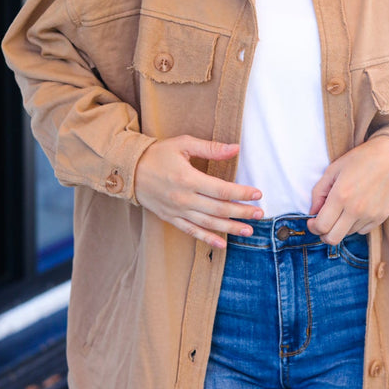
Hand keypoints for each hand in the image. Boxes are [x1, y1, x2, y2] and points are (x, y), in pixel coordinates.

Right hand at [134, 136, 262, 248]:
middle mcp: (184, 198)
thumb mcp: (183, 144)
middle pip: (219, 209)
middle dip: (242, 212)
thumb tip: (235, 148)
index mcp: (188, 179)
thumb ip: (210, 148)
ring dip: (230, 228)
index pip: (222, 190)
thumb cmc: (157, 154)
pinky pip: (192, 232)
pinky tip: (222, 244)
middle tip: (260, 213)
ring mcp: (177, 211)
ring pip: (209, 224)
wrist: (128, 170)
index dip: (242, 193)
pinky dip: (208, 239)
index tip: (257, 194)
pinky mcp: (171, 218)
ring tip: (249, 230)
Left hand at [307, 136, 388, 244]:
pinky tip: (358, 209)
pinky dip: (356, 224)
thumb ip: (318, 193)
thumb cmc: (360, 159)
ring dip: (341, 226)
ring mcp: (370, 215)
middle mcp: (355, 209)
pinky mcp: (381, 217)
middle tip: (324, 223)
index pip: (321, 226)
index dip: (313, 227)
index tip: (313, 221)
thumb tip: (313, 213)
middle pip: (332, 238)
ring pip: (347, 234)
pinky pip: (362, 230)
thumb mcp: (332, 170)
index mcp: (340, 196)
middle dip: (323, 234)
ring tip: (344, 209)